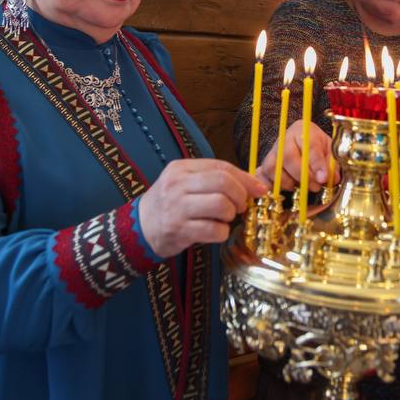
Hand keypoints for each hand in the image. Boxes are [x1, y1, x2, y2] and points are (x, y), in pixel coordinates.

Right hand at [138, 159, 266, 257]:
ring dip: (230, 214)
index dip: (245, 179)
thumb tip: (255, 184)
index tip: (259, 190)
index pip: (221, 167)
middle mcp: (177, 185)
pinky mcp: (179, 230)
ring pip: (221, 205)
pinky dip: (222, 232)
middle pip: (223, 183)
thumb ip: (216, 180)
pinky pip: (214, 229)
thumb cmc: (171, 204)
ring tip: (224, 218)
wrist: (140, 227)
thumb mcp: (187, 183)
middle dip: (240, 196)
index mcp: (181, 168)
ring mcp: (177, 207)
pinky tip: (215, 231)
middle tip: (240, 207)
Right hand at [259, 122, 332, 191]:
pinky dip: (268, 186)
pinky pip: (261, 176)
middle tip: (315, 186)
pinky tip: (277, 192)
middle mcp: (284, 139)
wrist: (303, 146)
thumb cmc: (317, 148)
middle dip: (302, 175)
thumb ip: (332, 164)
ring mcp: (272, 152)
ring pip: (273, 168)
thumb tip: (333, 178)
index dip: (316, 163)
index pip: (309, 144)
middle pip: (287, 156)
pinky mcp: (264, 166)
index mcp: (303, 130)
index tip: (323, 178)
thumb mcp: (329, 151)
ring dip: (287, 182)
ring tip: (301, 187)